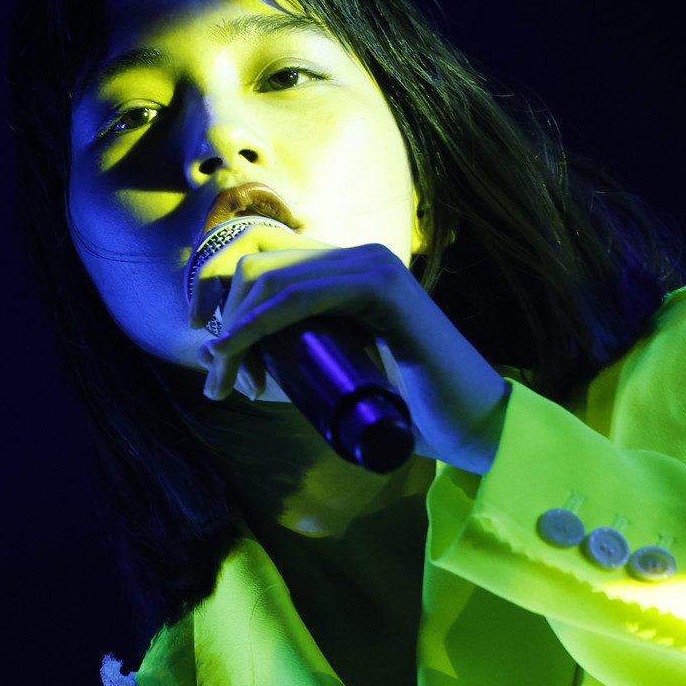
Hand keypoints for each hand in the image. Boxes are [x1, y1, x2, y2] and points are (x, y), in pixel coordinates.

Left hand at [189, 234, 510, 473]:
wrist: (470, 427)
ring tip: (223, 380)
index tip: (215, 357)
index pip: (265, 260)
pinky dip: (259, 321)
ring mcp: (371, 267)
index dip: (224, 302)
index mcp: (347, 273)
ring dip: (233, 330)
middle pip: (258, 264)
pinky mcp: (382, 288)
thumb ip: (297, 361)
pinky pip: (301, 295)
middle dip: (223, 321)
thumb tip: (231, 361)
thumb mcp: (338, 377)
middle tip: (217, 381)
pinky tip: (235, 347)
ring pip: (271, 277)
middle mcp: (357, 258)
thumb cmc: (409, 412)